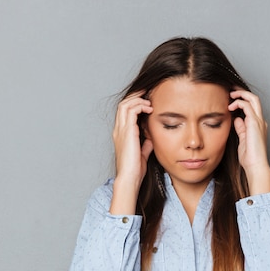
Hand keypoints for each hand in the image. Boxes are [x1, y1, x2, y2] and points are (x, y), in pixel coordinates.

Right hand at [110, 92, 153, 213]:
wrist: (130, 178)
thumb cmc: (135, 169)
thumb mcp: (142, 154)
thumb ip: (145, 145)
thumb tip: (150, 138)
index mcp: (121, 134)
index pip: (125, 112)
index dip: (135, 103)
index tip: (147, 100)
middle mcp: (119, 130)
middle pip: (123, 104)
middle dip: (135, 96)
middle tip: (148, 92)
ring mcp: (121, 130)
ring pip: (125, 105)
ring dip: (138, 99)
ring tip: (149, 100)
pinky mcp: (127, 132)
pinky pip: (131, 111)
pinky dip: (140, 106)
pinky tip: (149, 108)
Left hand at [228, 90, 269, 194]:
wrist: (256, 166)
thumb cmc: (250, 157)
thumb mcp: (242, 140)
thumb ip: (241, 128)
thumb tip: (236, 119)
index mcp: (257, 125)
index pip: (251, 106)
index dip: (241, 100)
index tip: (230, 99)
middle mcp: (260, 121)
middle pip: (254, 99)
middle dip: (242, 92)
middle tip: (230, 90)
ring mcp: (258, 121)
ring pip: (252, 98)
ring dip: (240, 94)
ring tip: (230, 94)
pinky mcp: (254, 123)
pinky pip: (247, 105)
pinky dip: (238, 102)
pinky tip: (230, 106)